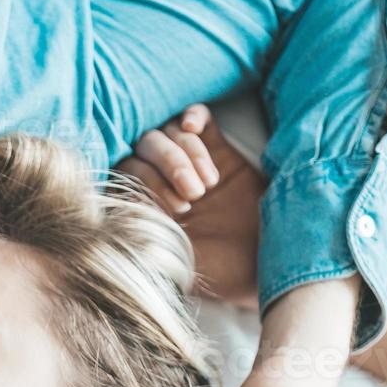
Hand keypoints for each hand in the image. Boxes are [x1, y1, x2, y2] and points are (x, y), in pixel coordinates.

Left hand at [114, 104, 267, 309]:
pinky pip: (196, 117)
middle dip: (168, 167)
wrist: (269, 261)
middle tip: (193, 198)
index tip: (175, 210)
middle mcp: (161, 180)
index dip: (146, 183)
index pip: (126, 173)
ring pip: (169, 131)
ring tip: (208, 185)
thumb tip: (117, 210)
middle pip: (145, 147)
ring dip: (185, 152)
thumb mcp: (176, 261)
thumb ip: (145, 236)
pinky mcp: (218, 148)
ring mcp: (188, 162)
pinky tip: (194, 126)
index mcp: (145, 205)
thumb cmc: (220, 271)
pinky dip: (192, 116)